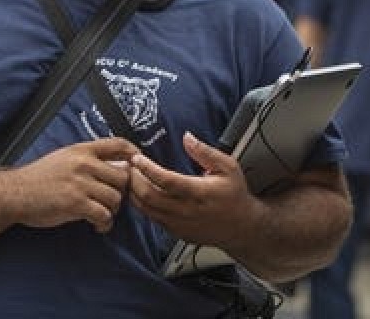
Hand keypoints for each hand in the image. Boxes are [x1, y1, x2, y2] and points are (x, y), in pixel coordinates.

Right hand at [11, 137, 138, 232]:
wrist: (15, 193)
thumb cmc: (38, 179)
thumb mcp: (63, 159)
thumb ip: (87, 161)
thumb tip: (116, 167)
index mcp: (81, 150)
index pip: (117, 144)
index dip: (133, 153)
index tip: (138, 164)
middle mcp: (84, 163)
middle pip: (123, 176)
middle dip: (121, 192)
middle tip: (112, 202)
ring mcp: (80, 183)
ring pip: (115, 198)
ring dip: (112, 211)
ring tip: (102, 216)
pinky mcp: (76, 203)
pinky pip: (104, 214)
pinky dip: (104, 224)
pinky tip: (97, 226)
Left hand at [128, 132, 258, 249]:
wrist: (241, 227)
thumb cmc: (234, 195)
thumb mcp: (227, 167)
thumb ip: (205, 152)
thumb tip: (187, 137)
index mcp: (200, 192)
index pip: (167, 181)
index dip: (148, 169)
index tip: (137, 158)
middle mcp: (187, 210)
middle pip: (150, 197)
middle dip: (134, 180)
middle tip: (128, 166)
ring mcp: (179, 224)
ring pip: (147, 209)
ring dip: (134, 193)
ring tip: (130, 177)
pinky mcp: (175, 232)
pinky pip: (152, 218)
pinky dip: (141, 204)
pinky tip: (139, 192)